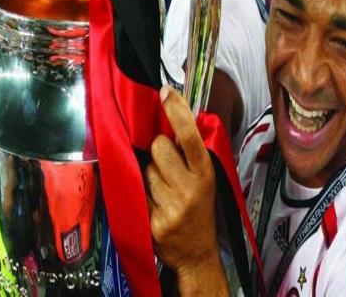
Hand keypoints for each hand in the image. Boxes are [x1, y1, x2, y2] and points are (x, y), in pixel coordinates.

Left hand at [147, 86, 229, 294]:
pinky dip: (143, 193)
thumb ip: (192, 154)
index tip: (166, 92)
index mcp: (205, 174)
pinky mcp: (154, 220)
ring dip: (151, 174)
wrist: (197, 254)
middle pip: (159, 147)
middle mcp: (191, 188)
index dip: (178, 112)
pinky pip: (139, 191)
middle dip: (159, 150)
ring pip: (146, 169)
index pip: (190, 136)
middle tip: (167, 165)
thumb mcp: (206, 180)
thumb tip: (176, 121)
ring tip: (164, 190)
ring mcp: (172, 206)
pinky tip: (156, 204)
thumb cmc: (201, 211)